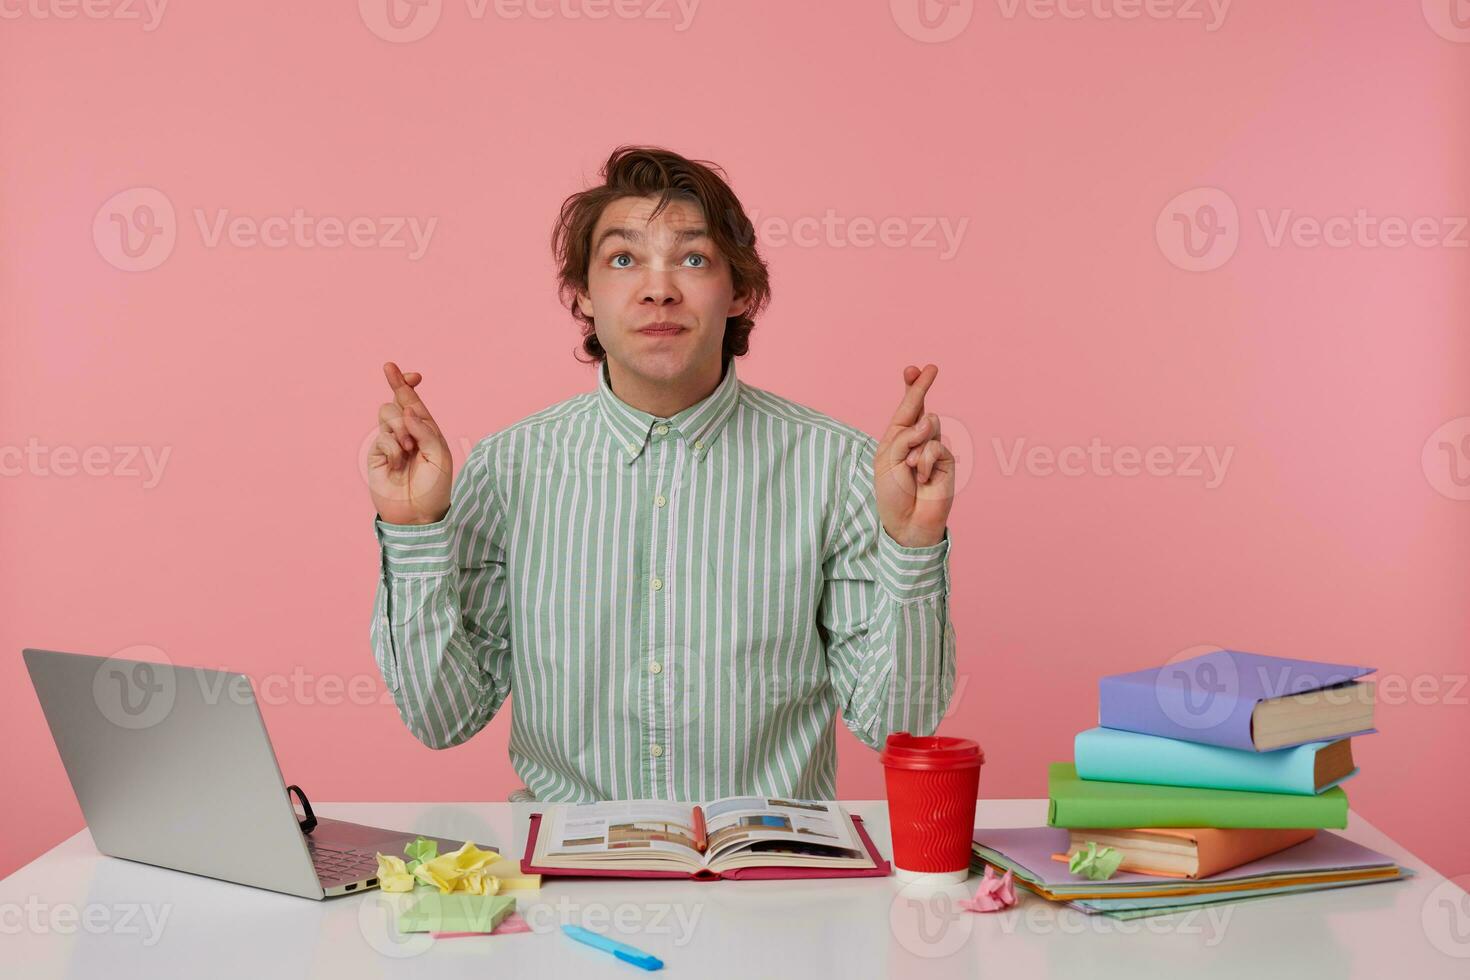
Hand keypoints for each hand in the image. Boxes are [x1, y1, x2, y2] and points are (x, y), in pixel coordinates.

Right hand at [368, 361, 453, 524]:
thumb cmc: (435, 487)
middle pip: (396, 401)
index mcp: (425, 430)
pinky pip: (381, 437)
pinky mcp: (376, 455)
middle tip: (412, 416)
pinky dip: (393, 448)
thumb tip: (408, 409)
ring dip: (400, 428)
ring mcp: (390, 442)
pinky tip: (398, 464)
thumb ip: (425, 430)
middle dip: (401, 399)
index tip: (398, 370)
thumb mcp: (439, 455)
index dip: (404, 384)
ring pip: (386, 414)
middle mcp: (407, 433)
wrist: (418, 515)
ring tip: (409, 450)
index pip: (412, 401)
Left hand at [873, 363, 954, 547]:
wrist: (907, 523)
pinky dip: (925, 462)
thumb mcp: (887, 460)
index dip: (911, 388)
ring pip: (928, 428)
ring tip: (910, 471)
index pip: (906, 409)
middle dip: (920, 388)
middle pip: (921, 408)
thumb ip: (905, 436)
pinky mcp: (946, 461)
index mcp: (898, 439)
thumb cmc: (892, 494)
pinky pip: (935, 448)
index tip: (914, 368)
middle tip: (930, 368)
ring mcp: (933, 450)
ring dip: (914, 447)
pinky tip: (924, 479)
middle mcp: (917, 441)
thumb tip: (931, 418)